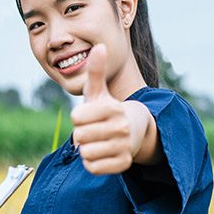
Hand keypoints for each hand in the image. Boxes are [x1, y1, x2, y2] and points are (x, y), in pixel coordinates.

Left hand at [70, 44, 150, 174]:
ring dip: (86, 148)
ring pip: (85, 153)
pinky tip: (101, 153)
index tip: (88, 116)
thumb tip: (100, 46)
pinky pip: (93, 167)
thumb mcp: (101, 92)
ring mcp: (124, 147)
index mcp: (113, 109)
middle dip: (81, 134)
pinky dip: (92, 162)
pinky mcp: (123, 164)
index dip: (78, 117)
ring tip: (97, 141)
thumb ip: (96, 71)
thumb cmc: (110, 110)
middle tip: (92, 130)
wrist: (136, 130)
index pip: (76, 117)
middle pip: (79, 136)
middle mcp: (121, 128)